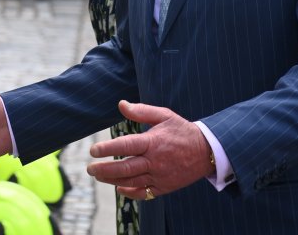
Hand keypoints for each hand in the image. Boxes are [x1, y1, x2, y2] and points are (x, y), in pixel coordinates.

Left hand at [86, 100, 213, 199]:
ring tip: (98, 176)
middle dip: (104, 169)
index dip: (108, 148)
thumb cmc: (182, 131)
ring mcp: (160, 176)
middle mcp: (155, 161)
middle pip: (125, 168)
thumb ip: (141, 110)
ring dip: (112, 180)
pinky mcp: (165, 187)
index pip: (126, 145)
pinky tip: (119, 187)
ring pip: (132, 181)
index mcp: (153, 142)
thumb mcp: (164, 115)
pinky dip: (131, 192)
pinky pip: (145, 193)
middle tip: (90, 168)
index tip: (93, 150)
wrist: (208, 151)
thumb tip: (120, 104)